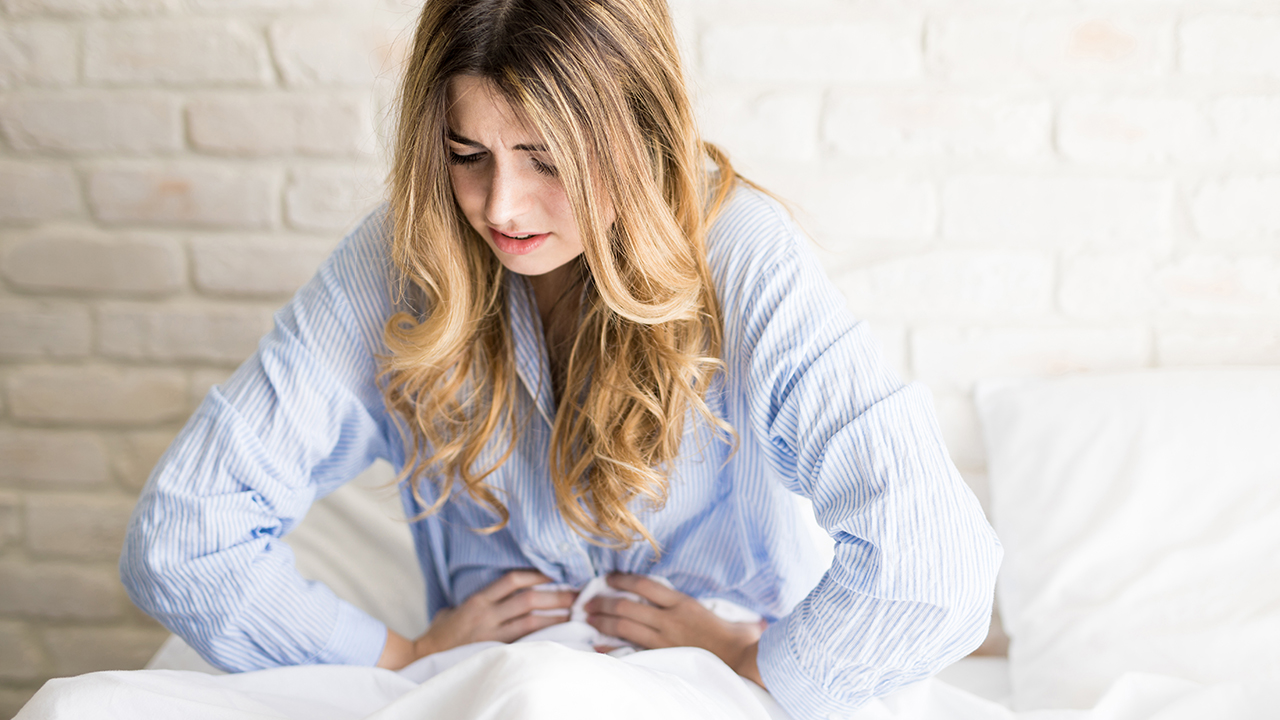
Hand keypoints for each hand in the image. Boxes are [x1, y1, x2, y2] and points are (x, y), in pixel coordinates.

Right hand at [377, 569, 574, 669]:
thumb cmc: (441, 633)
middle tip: (577, 594)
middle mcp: (486, 615)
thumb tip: (501, 592)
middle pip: (528, 600)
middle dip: (555, 596)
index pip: (511, 580)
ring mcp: (492, 635)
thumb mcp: (456, 607)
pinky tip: (558, 634)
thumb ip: (479, 599)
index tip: (555, 572)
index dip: (535, 574)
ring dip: (555, 617)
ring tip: (574, 613)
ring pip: (531, 622)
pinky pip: (525, 642)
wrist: (424, 658)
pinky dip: (543, 637)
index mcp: (478, 600)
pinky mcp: (495, 651)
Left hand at [583, 573, 766, 687]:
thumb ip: (704, 606)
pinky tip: (598, 646)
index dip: (623, 579)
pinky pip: (631, 650)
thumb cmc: (737, 638)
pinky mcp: (664, 657)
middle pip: (627, 606)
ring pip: (625, 627)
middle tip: (586, 602)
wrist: (742, 662)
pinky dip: (612, 648)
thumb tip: (692, 597)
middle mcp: (670, 619)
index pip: (645, 585)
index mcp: (682, 603)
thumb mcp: (716, 610)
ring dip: (603, 622)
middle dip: (603, 603)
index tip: (608, 578)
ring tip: (588, 619)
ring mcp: (665, 639)